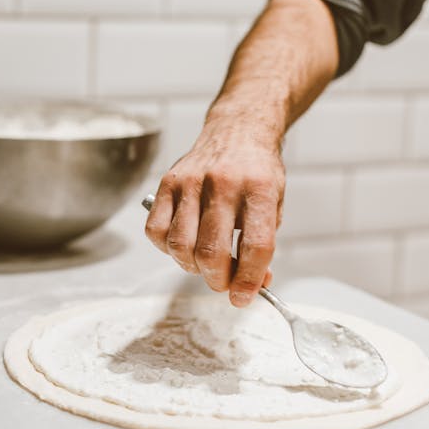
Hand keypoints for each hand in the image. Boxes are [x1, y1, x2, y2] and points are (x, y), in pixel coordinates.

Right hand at [145, 106, 284, 306]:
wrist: (237, 131)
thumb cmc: (257, 174)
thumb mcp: (274, 205)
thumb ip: (263, 245)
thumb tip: (250, 285)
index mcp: (259, 189)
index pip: (256, 246)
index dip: (250, 280)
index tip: (244, 298)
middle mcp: (223, 183)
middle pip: (211, 251)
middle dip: (218, 280)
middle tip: (224, 284)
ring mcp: (190, 181)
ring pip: (179, 245)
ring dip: (191, 268)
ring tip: (203, 264)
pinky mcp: (167, 182)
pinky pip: (155, 230)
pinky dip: (166, 249)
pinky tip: (183, 245)